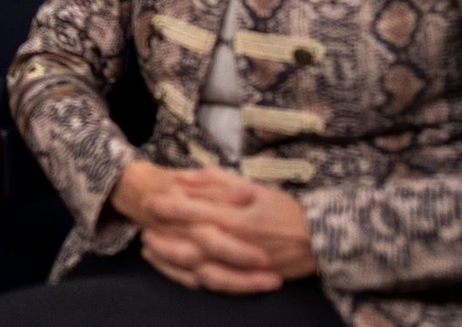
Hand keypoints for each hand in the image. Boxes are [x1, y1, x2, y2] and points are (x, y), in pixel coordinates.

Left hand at [110, 162, 316, 293]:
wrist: (318, 239)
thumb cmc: (280, 206)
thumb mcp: (248, 184)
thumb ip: (213, 180)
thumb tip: (181, 177)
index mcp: (234, 214)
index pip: (192, 210)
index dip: (167, 206)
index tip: (149, 201)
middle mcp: (234, 242)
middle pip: (188, 243)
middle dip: (162, 236)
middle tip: (143, 228)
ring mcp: (239, 265)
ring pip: (197, 268)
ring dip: (170, 260)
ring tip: (149, 249)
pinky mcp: (246, 280)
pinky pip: (214, 285)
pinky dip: (190, 279)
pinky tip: (176, 271)